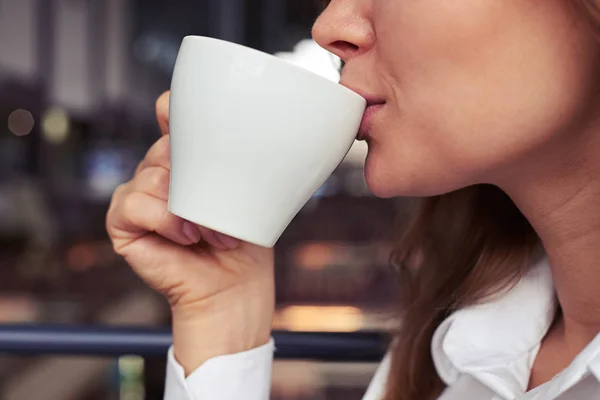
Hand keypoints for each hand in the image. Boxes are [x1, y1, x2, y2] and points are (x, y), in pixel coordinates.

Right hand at [106, 91, 274, 373]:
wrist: (234, 287)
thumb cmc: (243, 241)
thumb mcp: (248, 193)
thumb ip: (239, 163)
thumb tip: (251, 131)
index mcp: (187, 160)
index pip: (170, 118)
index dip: (173, 108)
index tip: (184, 110)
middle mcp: (159, 173)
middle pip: (164, 146)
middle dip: (196, 170)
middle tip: (222, 200)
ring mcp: (139, 196)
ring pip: (151, 174)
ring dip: (188, 205)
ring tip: (214, 232)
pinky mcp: (123, 224)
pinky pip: (134, 204)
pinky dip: (165, 220)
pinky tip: (186, 236)